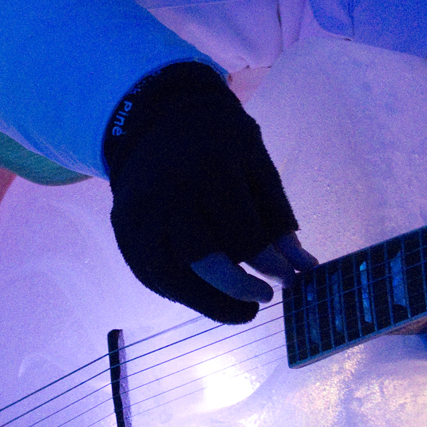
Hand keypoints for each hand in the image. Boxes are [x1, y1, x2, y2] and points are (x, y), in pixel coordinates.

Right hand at [104, 63, 317, 323]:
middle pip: (203, 260)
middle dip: (238, 289)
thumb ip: (277, 218)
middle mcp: (170, 193)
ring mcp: (140, 213)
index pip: (244, 236)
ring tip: (239, 309)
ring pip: (171, 276)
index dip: (271, 266)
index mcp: (212, 171)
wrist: (156, 117)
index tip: (289, 281)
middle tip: (264, 299)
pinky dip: (180, 292)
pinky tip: (206, 293)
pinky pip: (150, 274)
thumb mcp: (256, 166)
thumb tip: (303, 270)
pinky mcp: (124, 227)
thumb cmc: (218, 144)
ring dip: (208, 302)